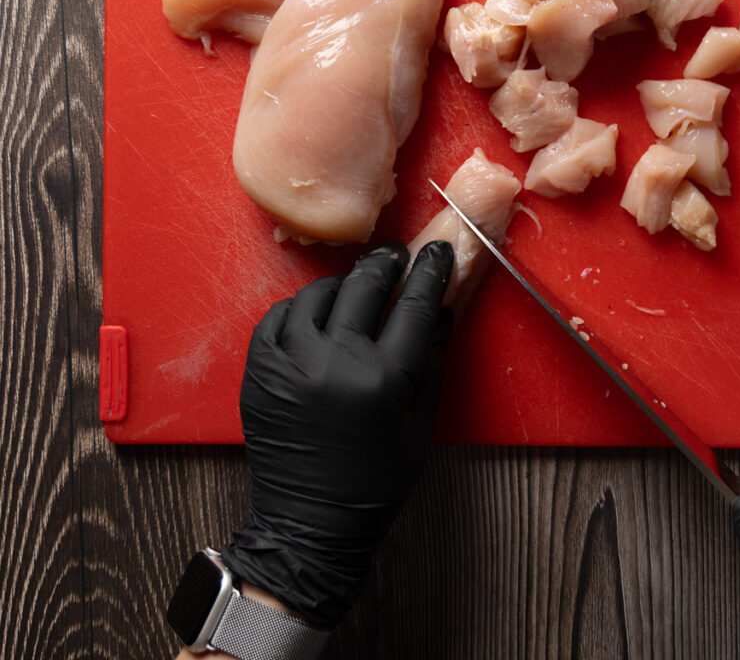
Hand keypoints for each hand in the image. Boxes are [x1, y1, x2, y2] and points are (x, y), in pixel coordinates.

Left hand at [220, 240, 454, 627]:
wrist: (309, 525)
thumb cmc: (375, 483)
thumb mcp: (421, 425)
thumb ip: (433, 363)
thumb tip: (441, 312)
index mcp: (383, 379)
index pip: (414, 304)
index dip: (430, 271)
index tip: (437, 252)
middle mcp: (335, 362)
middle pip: (365, 285)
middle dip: (387, 263)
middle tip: (397, 258)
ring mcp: (291, 362)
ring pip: (319, 293)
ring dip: (343, 284)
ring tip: (356, 289)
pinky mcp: (260, 370)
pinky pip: (279, 315)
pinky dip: (301, 307)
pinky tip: (316, 312)